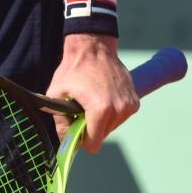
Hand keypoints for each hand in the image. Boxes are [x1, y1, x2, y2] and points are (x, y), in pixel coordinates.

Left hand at [46, 34, 139, 152]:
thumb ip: (59, 121)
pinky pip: (120, 117)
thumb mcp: (56, 93)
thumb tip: (65, 140)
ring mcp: (129, 105)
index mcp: (100, 110)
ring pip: (111, 127)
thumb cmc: (73, 69)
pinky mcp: (135, 101)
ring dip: (100, 120)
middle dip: (90, 128)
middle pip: (102, 135)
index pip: (93, 144)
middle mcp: (119, 110)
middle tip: (81, 110)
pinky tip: (102, 97)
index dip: (81, 140)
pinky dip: (111, 112)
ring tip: (92, 101)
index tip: (75, 128)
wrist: (94, 48)